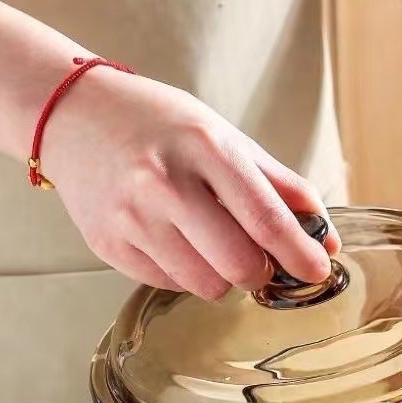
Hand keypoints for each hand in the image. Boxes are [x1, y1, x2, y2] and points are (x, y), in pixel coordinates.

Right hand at [42, 68, 339, 298]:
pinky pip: (171, 285)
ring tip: (210, 244)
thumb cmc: (162, 126)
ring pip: (208, 286)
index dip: (300, 255)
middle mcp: (165, 184)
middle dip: (262, 273)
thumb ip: (282, 188)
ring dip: (224, 277)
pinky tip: (175, 242)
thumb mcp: (228, 139)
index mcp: (206, 149)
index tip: (319, 270)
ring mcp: (132, 218)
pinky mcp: (109, 245)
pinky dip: (187, 275)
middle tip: (259, 259)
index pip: (266, 220)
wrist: (75, 116)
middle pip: (240, 266)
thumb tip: (326, 238)